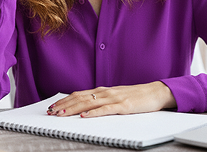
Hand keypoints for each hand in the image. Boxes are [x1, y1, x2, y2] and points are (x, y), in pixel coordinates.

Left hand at [47, 82, 176, 117]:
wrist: (155, 92)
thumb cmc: (137, 95)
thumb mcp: (117, 96)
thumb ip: (103, 99)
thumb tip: (86, 106)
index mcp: (104, 90)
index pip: (80, 94)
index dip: (65, 100)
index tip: (54, 106)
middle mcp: (106, 92)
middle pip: (81, 98)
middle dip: (64, 105)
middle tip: (51, 111)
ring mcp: (114, 98)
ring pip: (89, 103)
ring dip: (73, 108)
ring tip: (61, 114)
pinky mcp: (123, 105)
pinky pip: (106, 109)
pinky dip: (93, 113)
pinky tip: (84, 116)